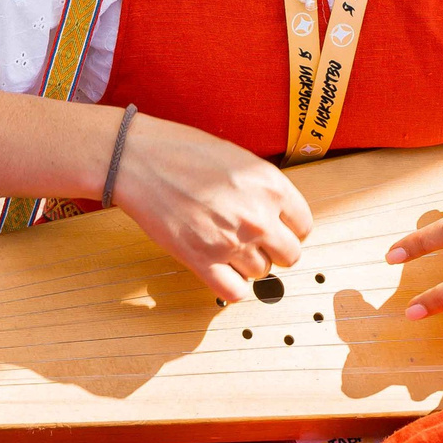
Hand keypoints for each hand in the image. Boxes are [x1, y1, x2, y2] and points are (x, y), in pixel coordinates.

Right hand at [110, 115, 314, 302]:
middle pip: (290, 256)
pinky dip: (232, 285)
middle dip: (273, 250)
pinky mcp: (202, 259)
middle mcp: (258, 216)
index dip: (288, 229)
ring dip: (248, 264)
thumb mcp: (238, 158)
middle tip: (253, 240)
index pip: (304, 226)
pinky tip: (220, 268)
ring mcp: (231, 241)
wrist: (138, 158)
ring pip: (262, 273)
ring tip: (226, 245)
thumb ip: (264, 190)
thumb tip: (278, 218)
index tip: (275, 229)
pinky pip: (235, 291)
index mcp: (271, 185)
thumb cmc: (182, 150)